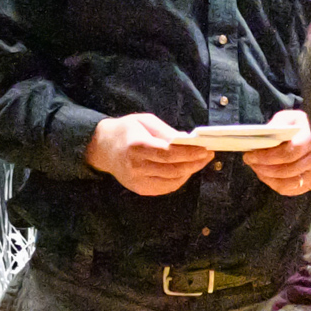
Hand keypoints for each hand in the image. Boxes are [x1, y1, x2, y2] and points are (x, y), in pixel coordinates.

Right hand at [85, 113, 211, 195]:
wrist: (102, 148)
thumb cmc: (126, 130)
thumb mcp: (145, 121)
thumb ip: (166, 132)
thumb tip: (188, 140)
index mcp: (137, 146)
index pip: (168, 153)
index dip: (189, 153)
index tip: (205, 149)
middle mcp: (136, 166)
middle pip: (173, 169)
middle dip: (195, 163)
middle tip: (208, 155)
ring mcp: (137, 181)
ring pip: (172, 181)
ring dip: (189, 172)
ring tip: (199, 161)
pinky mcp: (139, 189)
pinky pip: (165, 188)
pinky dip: (179, 180)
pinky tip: (186, 170)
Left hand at [242, 109, 310, 196]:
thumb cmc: (298, 126)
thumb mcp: (289, 118)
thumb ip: (277, 123)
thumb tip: (264, 137)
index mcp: (309, 139)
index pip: (287, 153)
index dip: (266, 157)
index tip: (249, 155)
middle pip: (286, 170)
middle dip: (263, 167)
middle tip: (250, 161)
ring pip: (288, 183)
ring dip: (268, 177)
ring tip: (256, 168)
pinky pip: (291, 189)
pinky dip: (275, 184)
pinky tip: (266, 176)